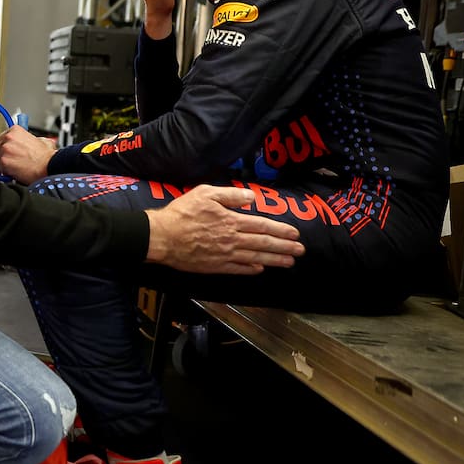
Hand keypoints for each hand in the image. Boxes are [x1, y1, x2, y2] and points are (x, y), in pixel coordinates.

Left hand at [0, 125, 56, 184]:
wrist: (49, 166)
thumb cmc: (47, 157)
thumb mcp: (40, 140)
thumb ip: (28, 139)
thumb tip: (25, 143)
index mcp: (15, 130)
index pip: (0, 139)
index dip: (1, 149)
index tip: (3, 154)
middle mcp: (8, 137)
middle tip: (6, 165)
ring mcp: (4, 149)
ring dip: (1, 166)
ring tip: (13, 170)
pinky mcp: (3, 161)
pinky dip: (4, 173)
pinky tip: (14, 174)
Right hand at [144, 185, 303, 273]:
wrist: (162, 237)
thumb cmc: (182, 213)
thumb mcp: (205, 193)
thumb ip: (231, 195)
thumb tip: (251, 197)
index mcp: (231, 220)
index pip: (262, 226)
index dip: (281, 230)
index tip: (295, 234)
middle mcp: (232, 239)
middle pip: (263, 244)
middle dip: (284, 248)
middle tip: (300, 251)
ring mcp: (224, 255)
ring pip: (255, 258)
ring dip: (274, 260)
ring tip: (289, 262)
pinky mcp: (215, 266)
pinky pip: (238, 269)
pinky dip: (252, 269)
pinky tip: (260, 269)